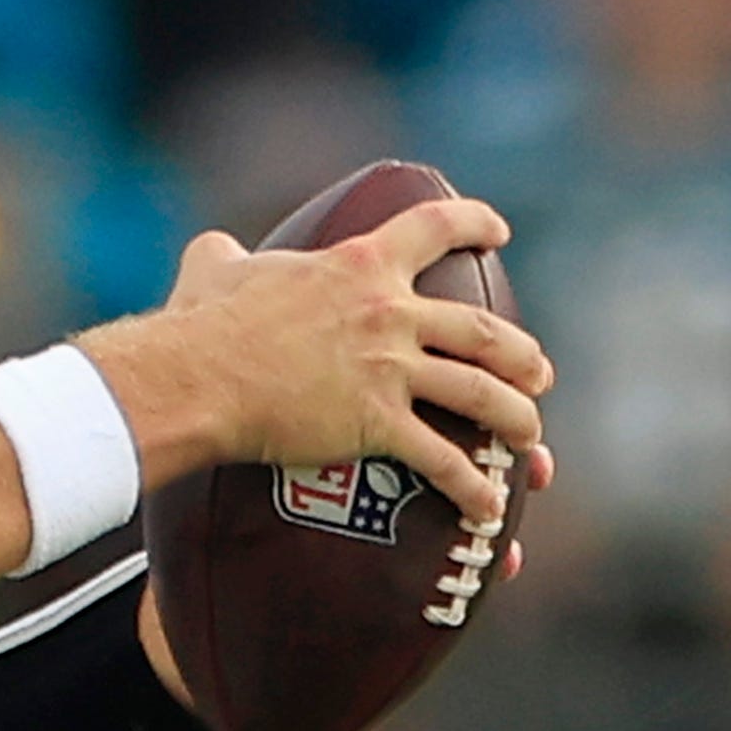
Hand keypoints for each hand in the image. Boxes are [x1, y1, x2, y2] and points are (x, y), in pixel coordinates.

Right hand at [86, 198, 552, 529]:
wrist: (193, 378)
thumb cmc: (199, 325)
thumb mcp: (214, 271)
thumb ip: (226, 255)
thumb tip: (215, 249)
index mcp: (359, 266)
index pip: (434, 228)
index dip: (474, 225)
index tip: (499, 233)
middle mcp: (389, 313)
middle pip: (480, 327)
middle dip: (519, 352)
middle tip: (537, 370)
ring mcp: (388, 369)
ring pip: (478, 391)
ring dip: (514, 416)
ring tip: (530, 437)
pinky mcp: (375, 424)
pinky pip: (440, 458)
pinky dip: (471, 485)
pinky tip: (487, 506)